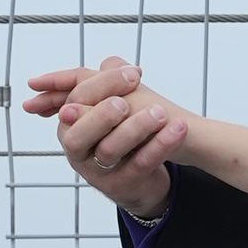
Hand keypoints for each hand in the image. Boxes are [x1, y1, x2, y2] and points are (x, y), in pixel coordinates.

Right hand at [22, 55, 189, 223]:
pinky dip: (160, 145)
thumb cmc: (123, 136)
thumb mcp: (111, 108)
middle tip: (125, 102)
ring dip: (136, 128)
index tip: (134, 74)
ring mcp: (98, 170)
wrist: (141, 179)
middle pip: (79, 132)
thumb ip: (107, 86)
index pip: (75, 99)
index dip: (103, 85)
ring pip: (110, 149)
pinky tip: (178, 129)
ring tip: (160, 113)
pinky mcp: (123, 184)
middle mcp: (78, 149)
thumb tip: (110, 62)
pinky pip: (141, 163)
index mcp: (70, 125)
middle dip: (102, 114)